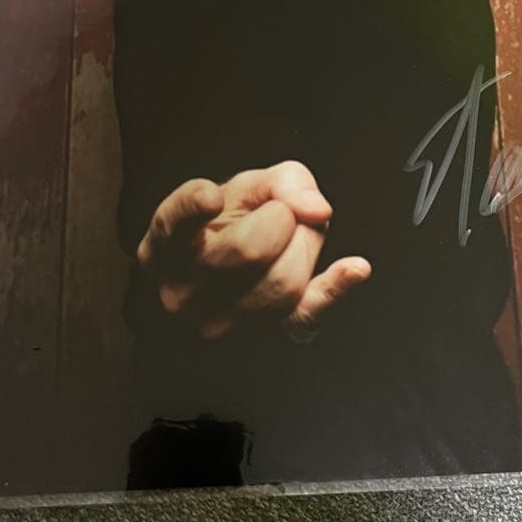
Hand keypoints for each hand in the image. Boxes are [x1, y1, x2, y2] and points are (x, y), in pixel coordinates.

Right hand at [136, 160, 371, 340]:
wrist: (239, 267)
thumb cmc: (235, 222)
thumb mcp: (249, 186)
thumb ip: (283, 182)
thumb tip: (316, 211)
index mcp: (165, 248)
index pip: (173, 226)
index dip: (194, 208)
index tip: (212, 197)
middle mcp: (183, 294)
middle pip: (248, 251)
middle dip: (281, 218)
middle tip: (281, 213)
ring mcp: (221, 326)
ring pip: (283, 284)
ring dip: (304, 247)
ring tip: (292, 238)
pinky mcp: (267, 338)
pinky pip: (306, 316)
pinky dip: (336, 289)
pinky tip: (356, 268)